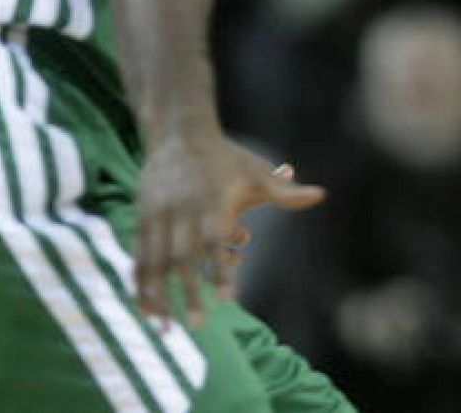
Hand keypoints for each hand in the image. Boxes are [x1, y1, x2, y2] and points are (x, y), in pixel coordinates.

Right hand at [136, 136, 324, 325]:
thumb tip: (321, 195)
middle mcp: (183, 211)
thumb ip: (284, 190)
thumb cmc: (226, 156)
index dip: (220, 269)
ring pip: (154, 262)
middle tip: (199, 325)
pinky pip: (139, 256)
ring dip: (158, 296)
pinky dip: (141, 282)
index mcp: (213, 202)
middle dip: (188, 293)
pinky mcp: (142, 218)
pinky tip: (145, 307)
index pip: (215, 242)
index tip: (229, 299)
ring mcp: (159, 216)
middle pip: (183, 258)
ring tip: (165, 328)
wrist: (180, 132)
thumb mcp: (256, 171)